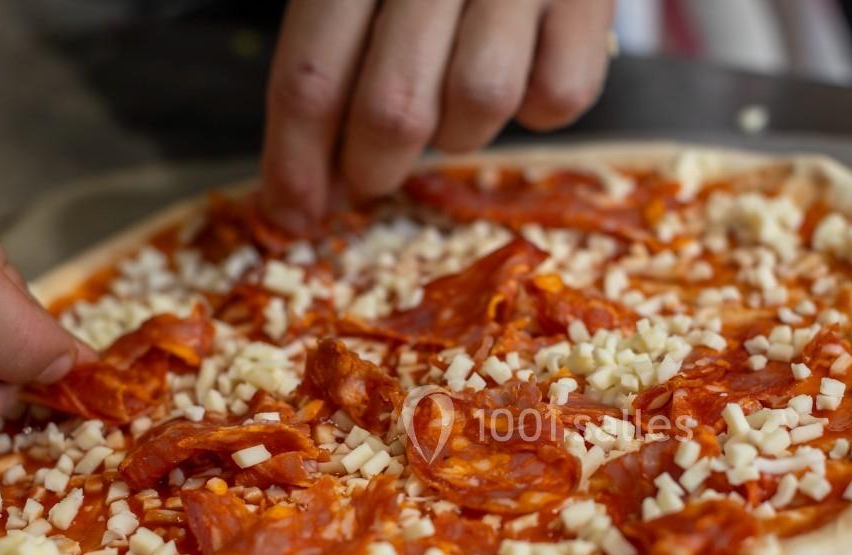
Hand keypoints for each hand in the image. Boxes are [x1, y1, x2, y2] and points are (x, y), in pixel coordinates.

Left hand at [261, 0, 615, 230]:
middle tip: (367, 179)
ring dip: (457, 133)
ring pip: (478, 104)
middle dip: (371, 168)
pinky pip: (559, 96)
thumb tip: (312, 176)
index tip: (292, 213)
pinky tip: (525, 71)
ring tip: (451, 104)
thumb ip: (334, 45)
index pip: (313, 72)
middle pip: (393, 107)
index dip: (296, 159)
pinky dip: (538, 108)